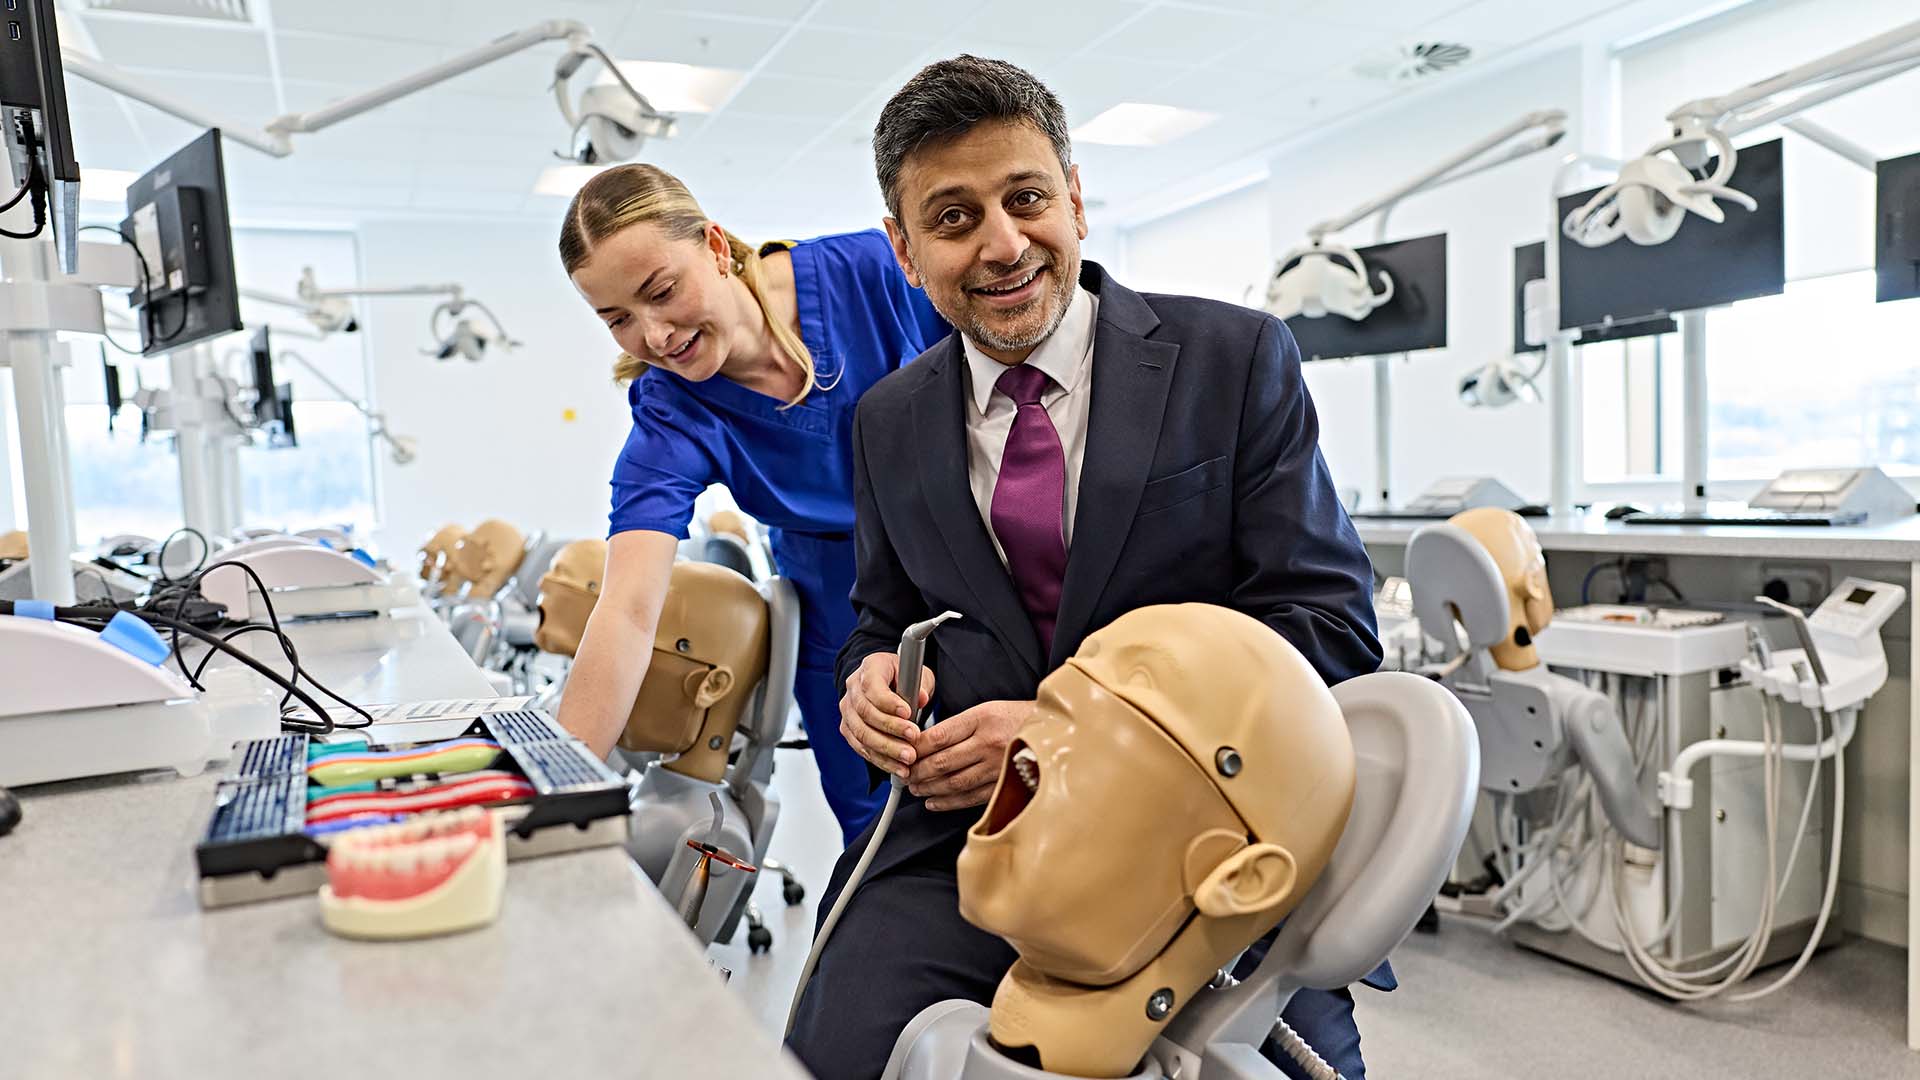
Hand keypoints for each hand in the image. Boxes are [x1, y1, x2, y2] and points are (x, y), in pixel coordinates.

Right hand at [839, 651, 935, 779]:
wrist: (884, 683)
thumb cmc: (902, 676)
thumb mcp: (916, 673)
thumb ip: (919, 684)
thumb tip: (921, 698)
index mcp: (870, 668)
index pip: (873, 686)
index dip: (889, 702)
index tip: (908, 713)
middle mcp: (853, 688)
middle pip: (866, 713)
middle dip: (891, 729)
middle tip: (913, 738)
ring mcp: (848, 710)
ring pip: (862, 734)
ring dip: (886, 749)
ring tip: (908, 759)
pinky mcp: (848, 730)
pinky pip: (861, 748)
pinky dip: (881, 760)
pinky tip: (898, 767)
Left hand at [907, 700, 1034, 811]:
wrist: (1056, 734)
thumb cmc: (1019, 720)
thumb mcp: (989, 710)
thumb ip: (959, 725)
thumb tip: (926, 741)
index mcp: (983, 718)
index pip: (939, 736)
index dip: (916, 748)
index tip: (905, 752)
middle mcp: (989, 743)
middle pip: (943, 761)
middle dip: (918, 771)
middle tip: (905, 775)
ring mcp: (998, 767)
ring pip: (954, 782)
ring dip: (930, 788)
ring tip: (916, 788)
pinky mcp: (1004, 785)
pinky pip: (970, 797)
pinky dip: (949, 802)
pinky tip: (935, 802)